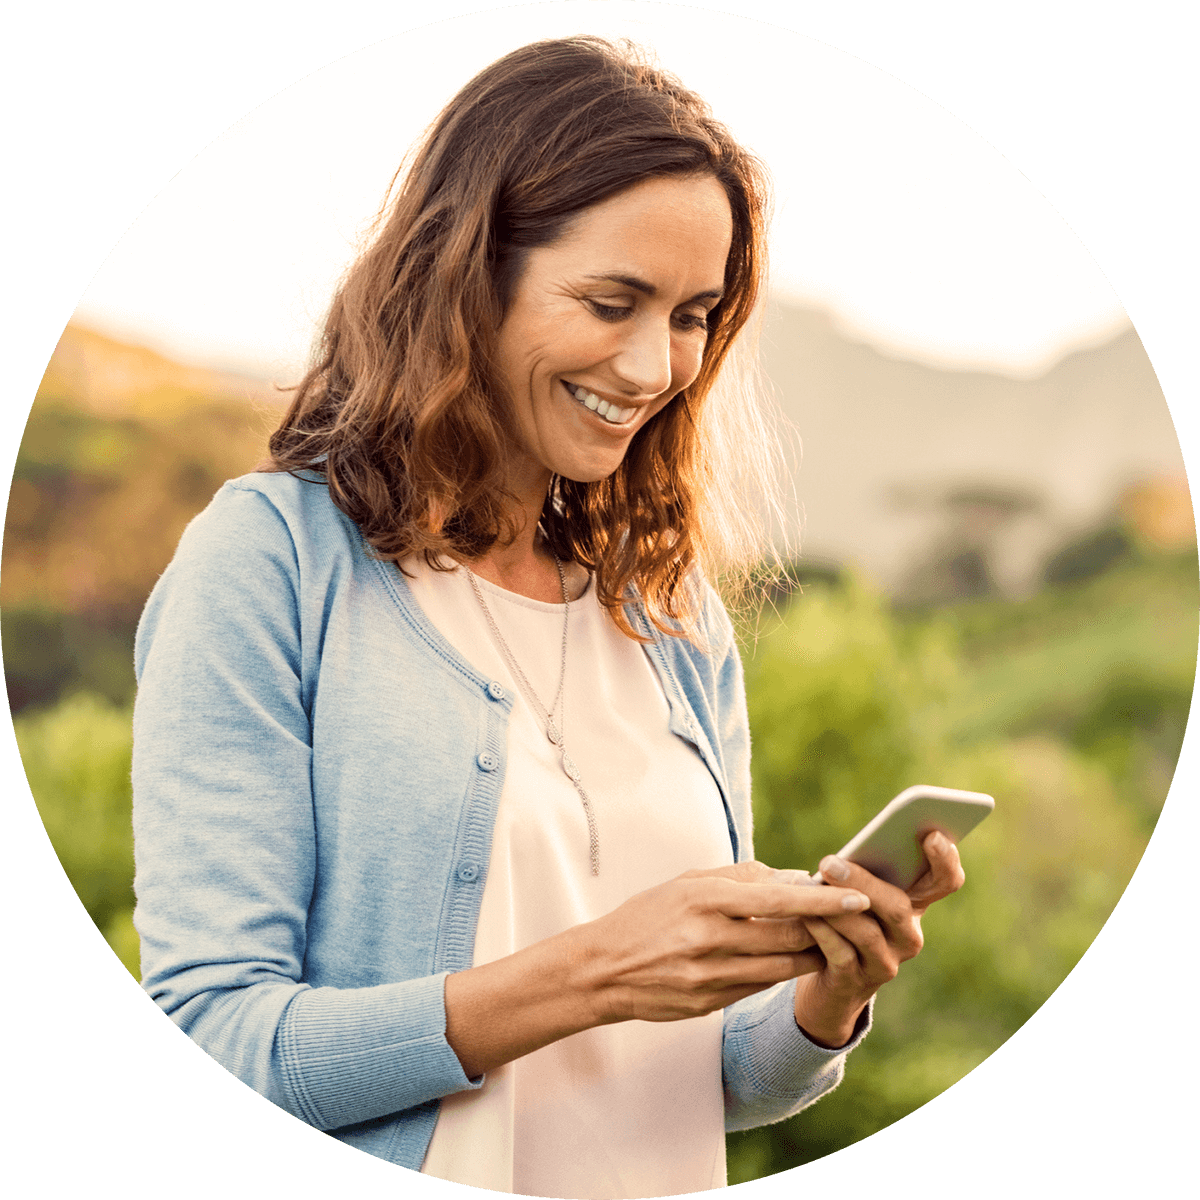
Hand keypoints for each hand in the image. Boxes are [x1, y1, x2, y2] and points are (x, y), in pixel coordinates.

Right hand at [579, 860, 872, 1025]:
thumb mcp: (688, 883)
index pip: (778, 899)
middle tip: (852, 919)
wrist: (602, 970)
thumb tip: (794, 878)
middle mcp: (709, 937)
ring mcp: (709, 975)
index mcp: (704, 898)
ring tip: (832, 941)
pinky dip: (782, 972)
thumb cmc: (648, 916)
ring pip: (781, 967)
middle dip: (826, 928)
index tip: (857, 897)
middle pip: (787, 936)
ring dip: (811, 954)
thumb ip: (742, 878)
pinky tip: (794, 960)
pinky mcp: (710, 1003)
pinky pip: (760, 986)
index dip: (822, 901)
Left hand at [794, 831, 965, 1046]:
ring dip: (835, 907)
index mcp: (915, 904)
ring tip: (810, 885)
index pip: (945, 881)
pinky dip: (821, 930)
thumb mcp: (857, 892)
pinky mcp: (857, 981)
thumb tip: (838, 858)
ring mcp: (886, 962)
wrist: (830, 979)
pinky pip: (840, 953)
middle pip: (898, 907)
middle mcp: (909, 936)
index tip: (932, 834)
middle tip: (829, 862)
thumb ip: (862, 872)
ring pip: (866, 933)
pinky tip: (804, 914)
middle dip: (863, 882)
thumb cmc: (845, 919)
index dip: (945, 860)